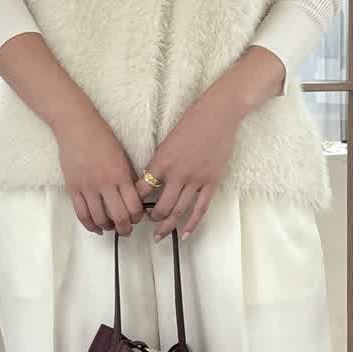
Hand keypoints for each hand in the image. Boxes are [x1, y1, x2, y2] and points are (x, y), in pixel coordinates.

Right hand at [55, 109, 146, 234]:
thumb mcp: (122, 157)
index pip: (134, 206)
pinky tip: (97, 227)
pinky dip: (90, 225)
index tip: (138, 218)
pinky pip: (82, 214)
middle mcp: (105, 184)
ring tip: (112, 228)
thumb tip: (135, 198)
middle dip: (126, 228)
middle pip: (119, 217)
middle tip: (127, 230)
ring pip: (100, 219)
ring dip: (108, 228)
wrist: (77, 128)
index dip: (138, 217)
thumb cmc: (102, 138)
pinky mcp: (73, 189)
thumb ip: (129, 178)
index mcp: (121, 175)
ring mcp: (87, 188)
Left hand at [137, 88, 241, 240]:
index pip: (143, 188)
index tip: (134, 206)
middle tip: (148, 222)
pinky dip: (192, 224)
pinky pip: (200, 209)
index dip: (136, 201)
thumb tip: (152, 179)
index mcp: (162, 161)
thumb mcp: (167, 141)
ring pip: (178, 211)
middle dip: (152, 218)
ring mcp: (196, 180)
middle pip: (160, 205)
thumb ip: (160, 161)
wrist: (218, 116)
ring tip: (160, 234)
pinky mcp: (211, 183)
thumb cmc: (192, 124)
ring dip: (167, 225)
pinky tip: (185, 234)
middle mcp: (177, 174)